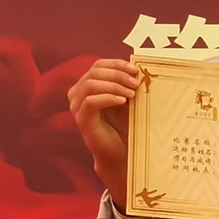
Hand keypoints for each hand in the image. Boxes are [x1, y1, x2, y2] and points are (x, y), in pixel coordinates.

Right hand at [67, 59, 139, 204]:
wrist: (122, 153)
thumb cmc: (126, 126)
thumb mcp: (129, 101)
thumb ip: (129, 85)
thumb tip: (140, 69)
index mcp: (88, 86)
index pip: (98, 65)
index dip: (116, 64)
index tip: (136, 69)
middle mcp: (78, 94)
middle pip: (94, 72)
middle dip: (118, 74)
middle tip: (137, 83)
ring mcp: (77, 107)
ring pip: (90, 84)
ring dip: (114, 85)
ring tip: (132, 94)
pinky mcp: (82, 120)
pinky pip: (90, 102)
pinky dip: (107, 98)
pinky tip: (123, 101)